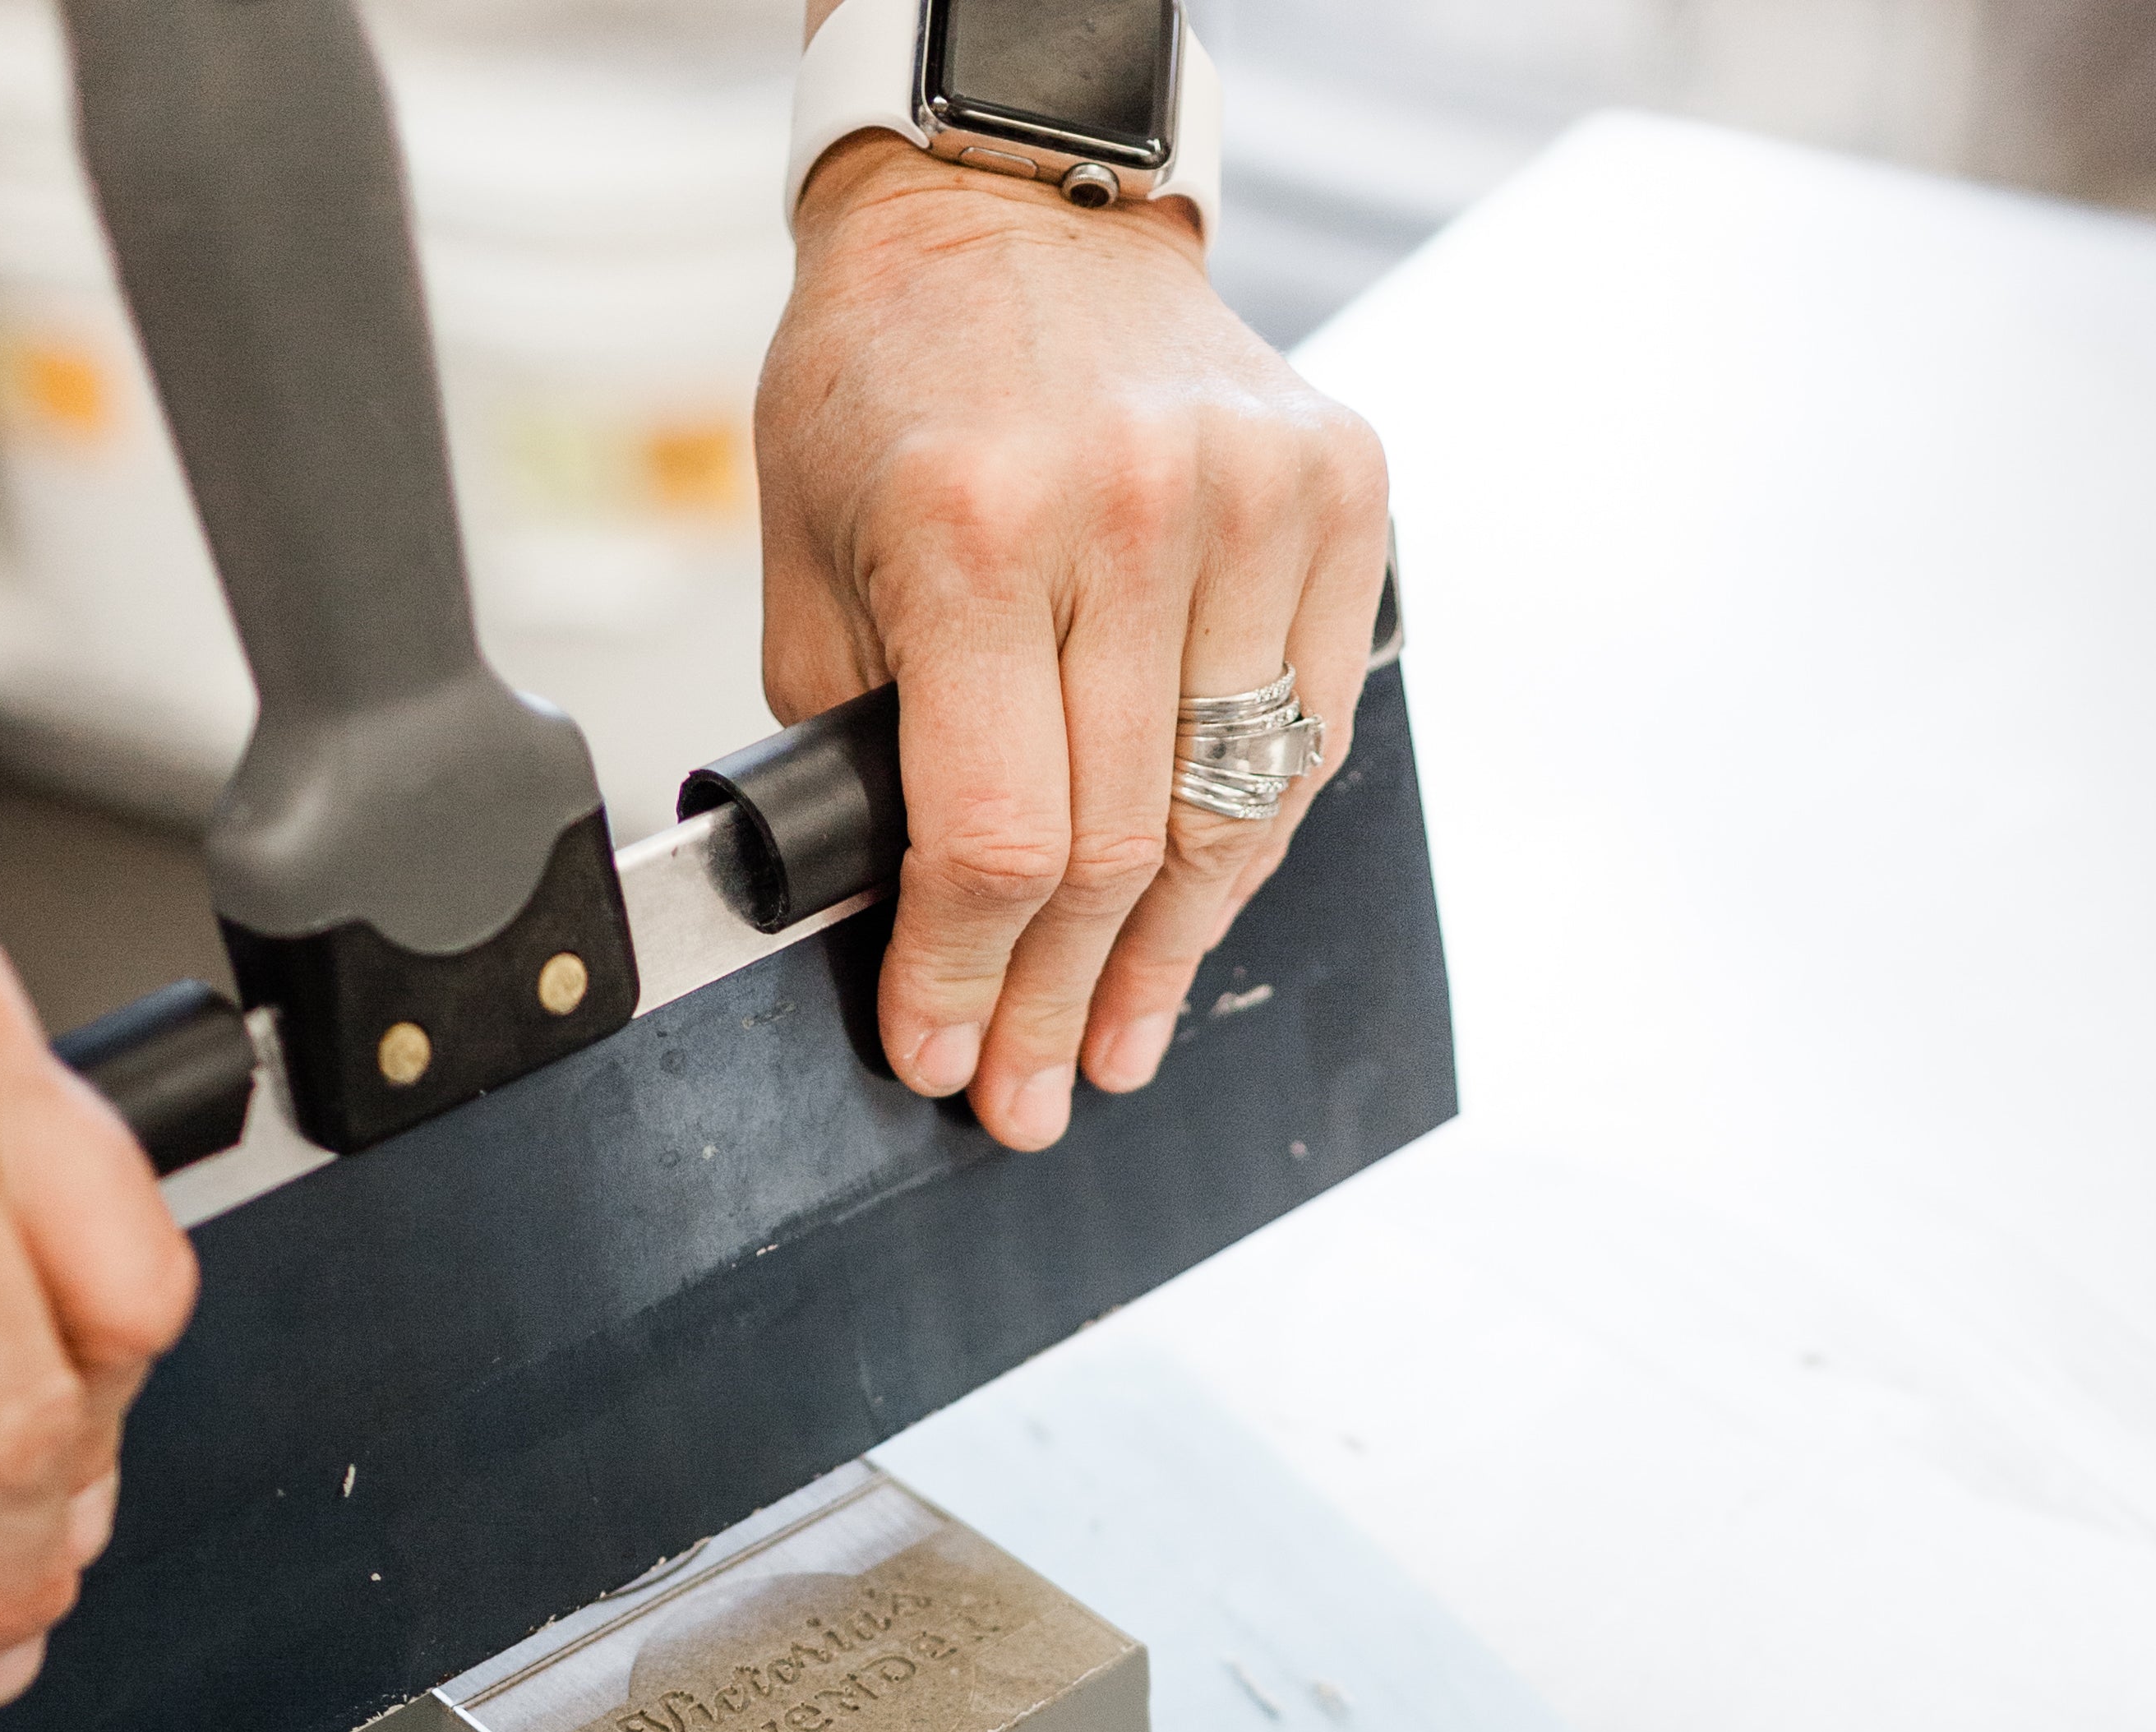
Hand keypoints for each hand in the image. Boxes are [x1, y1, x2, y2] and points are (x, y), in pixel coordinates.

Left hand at [756, 139, 1387, 1149]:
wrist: (1016, 211)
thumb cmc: (896, 384)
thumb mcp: (815, 562)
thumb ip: (858, 749)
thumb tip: (906, 939)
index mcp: (974, 523)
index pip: (991, 835)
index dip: (966, 979)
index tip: (943, 1059)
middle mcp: (1129, 507)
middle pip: (1115, 851)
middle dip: (1058, 1002)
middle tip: (1033, 1096)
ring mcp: (1254, 499)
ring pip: (1228, 817)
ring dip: (1166, 961)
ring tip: (1115, 1043)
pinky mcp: (1341, 495)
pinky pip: (1304, 739)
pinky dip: (1248, 848)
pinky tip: (1193, 921)